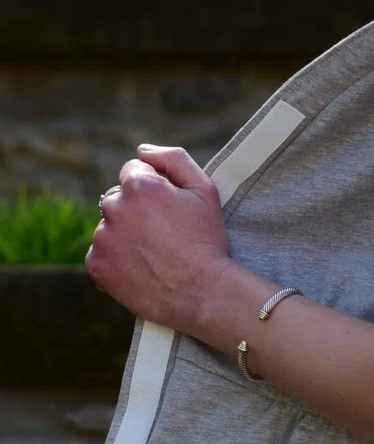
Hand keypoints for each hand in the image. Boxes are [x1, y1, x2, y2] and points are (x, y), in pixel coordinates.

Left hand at [87, 143, 231, 335]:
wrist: (202, 292)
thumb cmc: (207, 240)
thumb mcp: (205, 191)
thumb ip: (174, 159)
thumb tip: (142, 150)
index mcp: (138, 186)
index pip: (134, 171)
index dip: (157, 189)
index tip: (172, 210)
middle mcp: (113, 207)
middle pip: (118, 198)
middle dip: (137, 210)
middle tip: (165, 234)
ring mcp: (102, 238)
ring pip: (110, 226)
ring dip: (126, 234)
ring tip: (155, 254)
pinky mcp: (97, 265)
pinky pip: (101, 254)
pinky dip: (117, 259)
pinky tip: (142, 268)